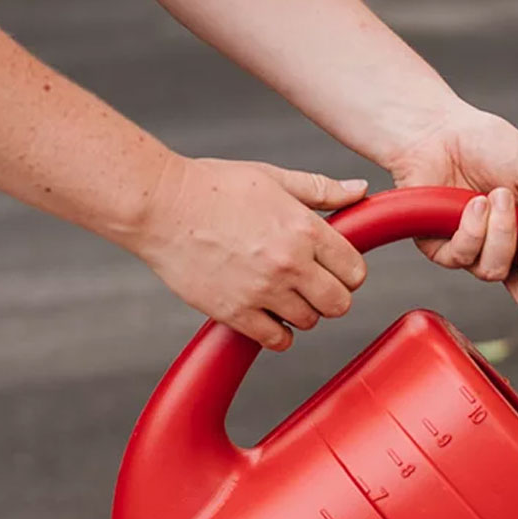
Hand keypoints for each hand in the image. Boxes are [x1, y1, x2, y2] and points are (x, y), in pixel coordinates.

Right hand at [128, 156, 369, 349]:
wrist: (156, 204)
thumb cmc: (212, 187)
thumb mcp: (272, 178)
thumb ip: (320, 190)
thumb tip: (361, 191)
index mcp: (304, 230)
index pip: (355, 271)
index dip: (347, 272)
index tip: (331, 268)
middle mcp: (289, 263)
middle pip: (339, 304)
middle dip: (329, 296)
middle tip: (309, 284)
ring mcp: (263, 291)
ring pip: (309, 322)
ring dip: (300, 311)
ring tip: (279, 291)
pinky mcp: (236, 313)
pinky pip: (278, 340)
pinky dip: (277, 332)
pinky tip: (265, 312)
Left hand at [384, 104, 517, 358]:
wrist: (438, 129)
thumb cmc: (489, 146)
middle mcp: (507, 258)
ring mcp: (475, 258)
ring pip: (495, 273)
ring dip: (501, 234)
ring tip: (497, 196)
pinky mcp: (443, 252)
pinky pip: (463, 259)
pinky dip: (473, 228)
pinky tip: (472, 203)